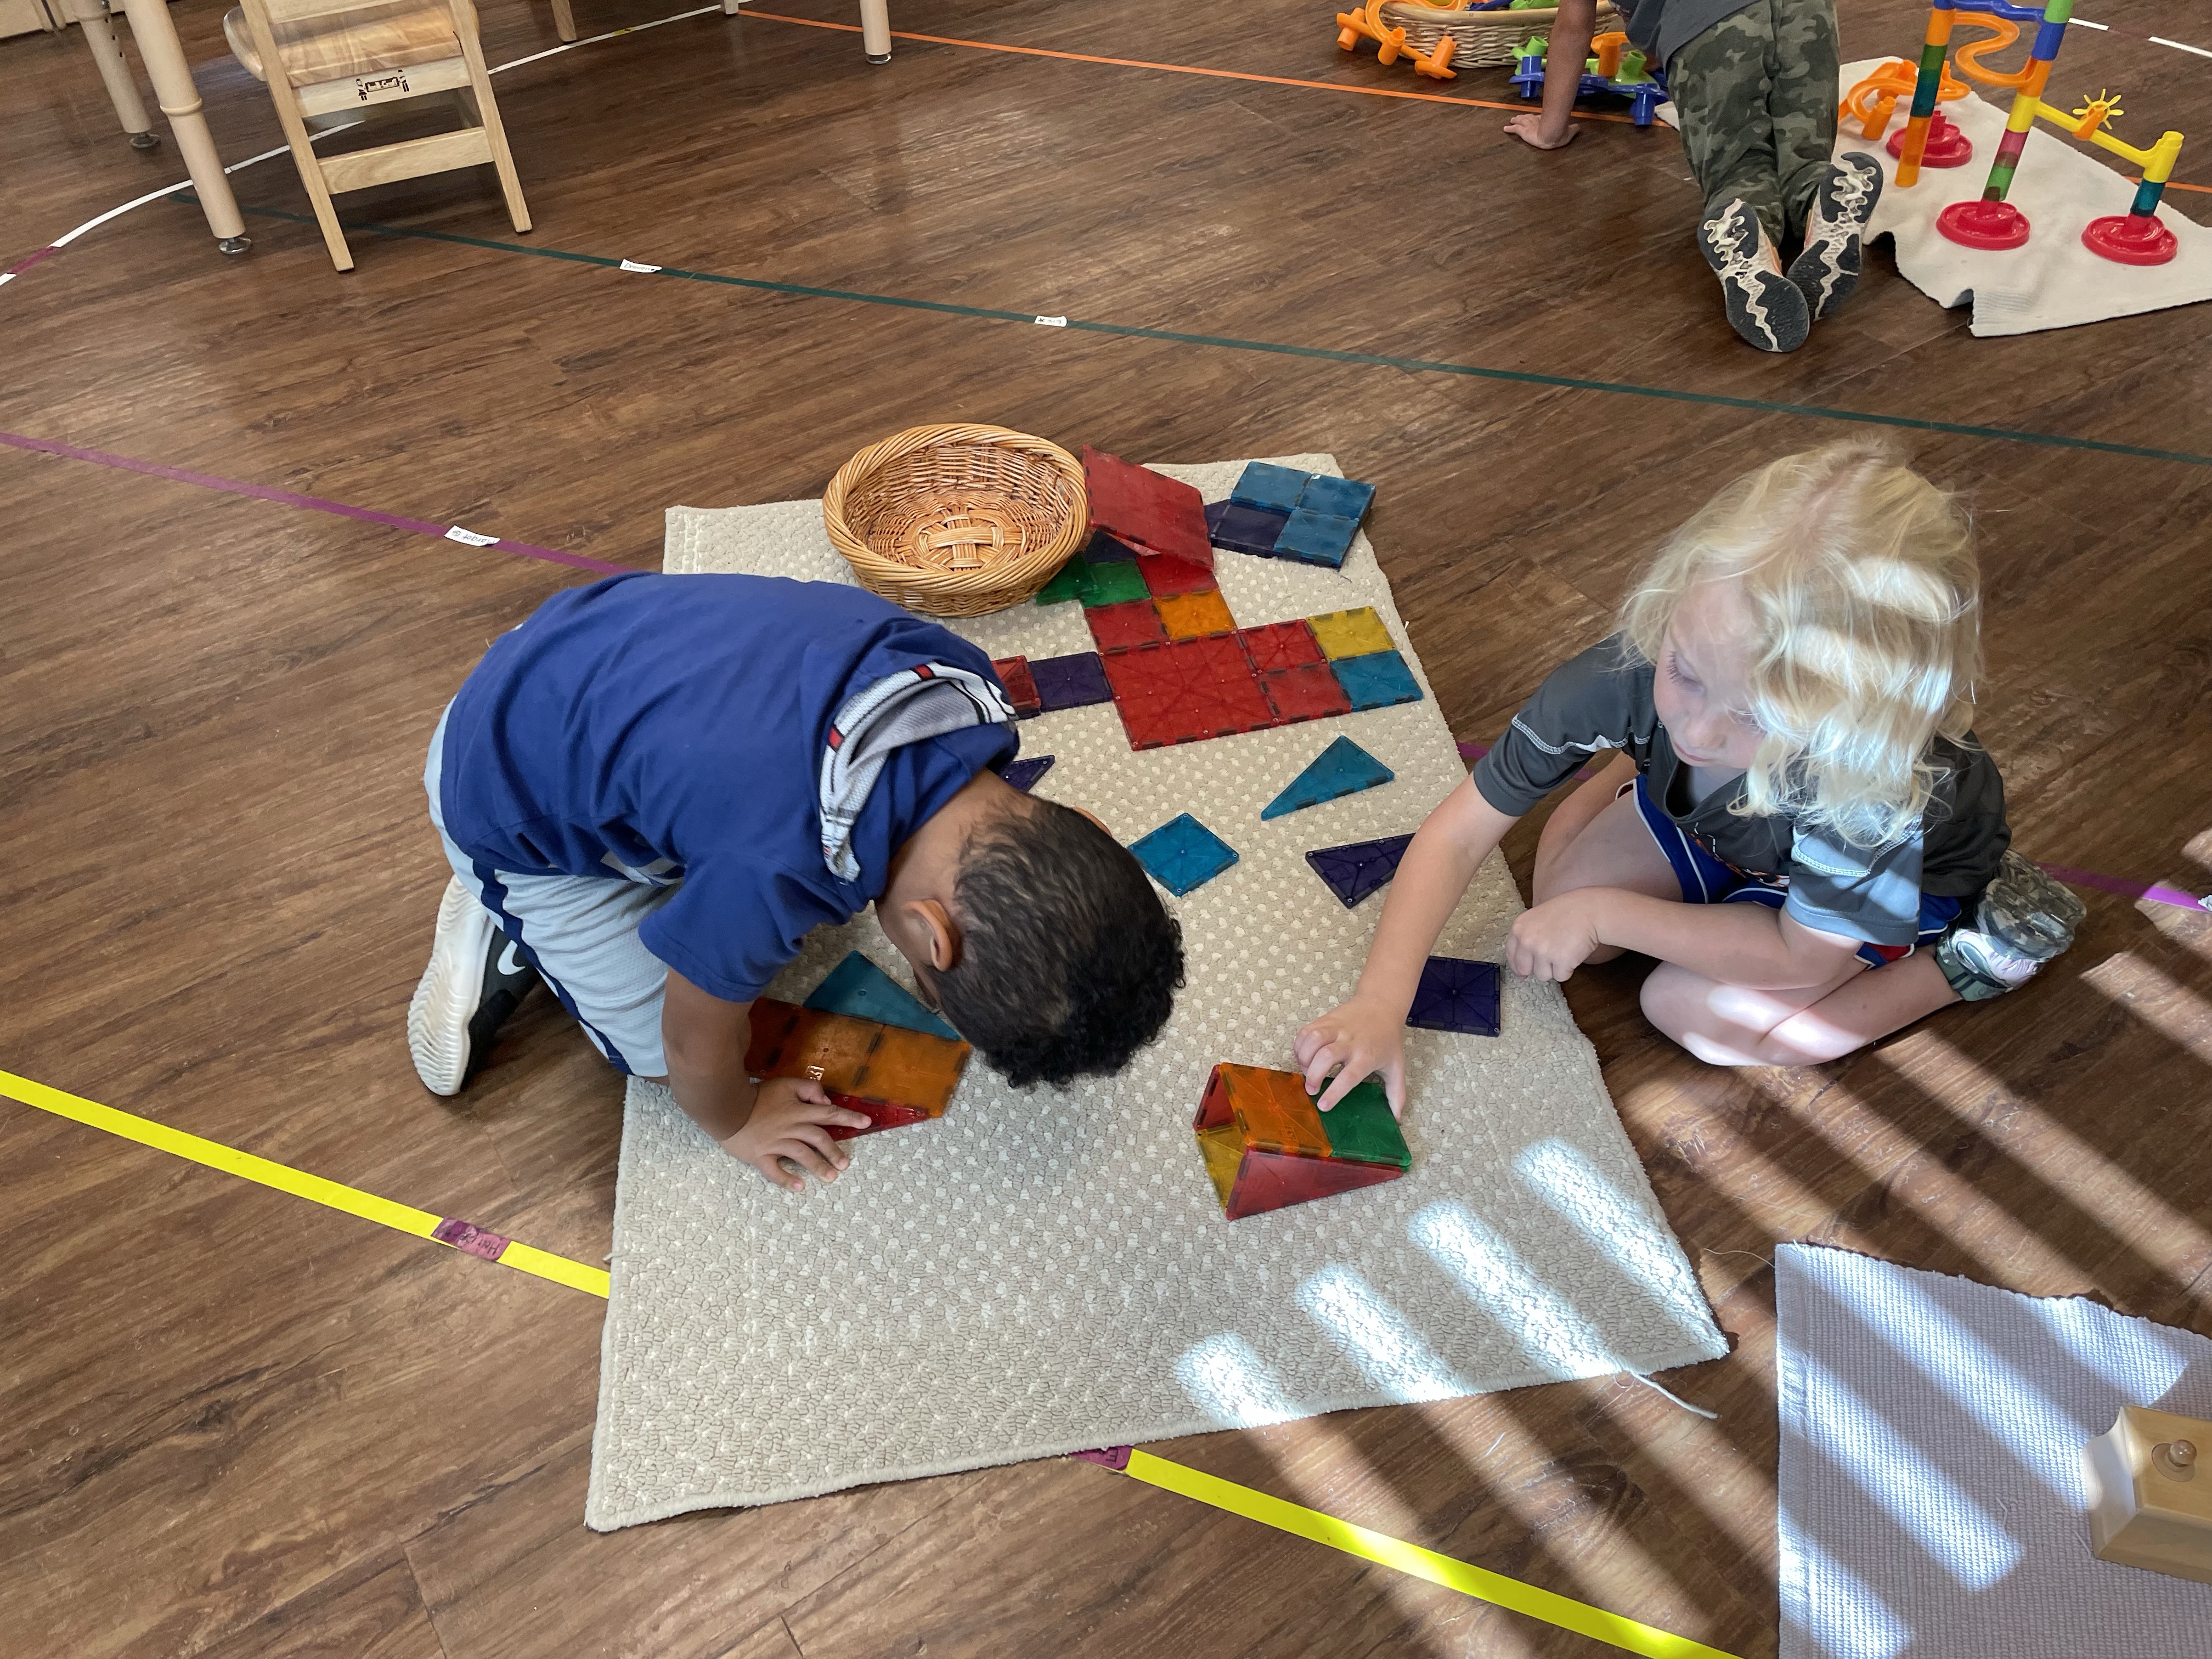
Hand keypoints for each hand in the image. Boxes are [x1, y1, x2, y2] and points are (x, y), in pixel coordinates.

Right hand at [719, 1077, 871, 1191]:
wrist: (726, 1106)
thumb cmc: (757, 1095)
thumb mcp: (785, 1084)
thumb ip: (808, 1089)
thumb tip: (825, 1101)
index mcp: (798, 1111)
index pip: (828, 1113)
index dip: (848, 1117)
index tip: (866, 1123)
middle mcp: (790, 1128)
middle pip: (818, 1138)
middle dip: (834, 1151)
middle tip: (845, 1164)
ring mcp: (775, 1144)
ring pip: (801, 1156)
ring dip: (817, 1167)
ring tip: (831, 1178)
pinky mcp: (760, 1156)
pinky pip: (774, 1171)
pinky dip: (787, 1180)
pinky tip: (800, 1187)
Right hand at [1293, 995, 1407, 1116]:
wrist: (1382, 1004)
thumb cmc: (1388, 1039)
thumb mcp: (1397, 1067)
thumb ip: (1396, 1095)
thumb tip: (1397, 1120)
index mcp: (1367, 1055)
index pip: (1348, 1076)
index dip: (1334, 1093)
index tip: (1322, 1106)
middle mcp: (1350, 1041)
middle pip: (1325, 1057)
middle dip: (1313, 1076)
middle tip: (1311, 1089)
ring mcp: (1336, 1028)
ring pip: (1313, 1040)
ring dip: (1303, 1059)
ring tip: (1306, 1070)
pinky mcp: (1324, 1019)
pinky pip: (1305, 1031)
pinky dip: (1299, 1045)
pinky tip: (1303, 1056)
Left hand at [1503, 111, 1578, 150]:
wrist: (1552, 134)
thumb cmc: (1560, 133)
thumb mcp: (1569, 132)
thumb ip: (1573, 129)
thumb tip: (1579, 126)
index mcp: (1546, 120)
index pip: (1539, 117)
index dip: (1535, 117)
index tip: (1533, 116)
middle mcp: (1536, 121)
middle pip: (1528, 117)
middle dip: (1523, 117)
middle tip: (1518, 116)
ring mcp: (1529, 126)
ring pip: (1520, 121)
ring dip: (1516, 120)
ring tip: (1512, 120)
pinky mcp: (1523, 132)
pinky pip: (1514, 129)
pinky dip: (1509, 129)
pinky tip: (1505, 129)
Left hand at [1508, 890, 1604, 981]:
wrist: (1589, 910)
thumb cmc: (1567, 912)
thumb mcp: (1537, 919)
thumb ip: (1527, 937)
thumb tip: (1521, 967)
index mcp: (1519, 928)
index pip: (1510, 955)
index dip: (1518, 965)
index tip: (1523, 971)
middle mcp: (1527, 940)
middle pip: (1524, 969)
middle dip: (1536, 968)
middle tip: (1550, 958)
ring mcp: (1543, 951)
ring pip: (1543, 975)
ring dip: (1554, 968)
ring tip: (1564, 950)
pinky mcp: (1560, 960)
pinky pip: (1561, 976)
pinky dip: (1568, 969)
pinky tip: (1573, 953)